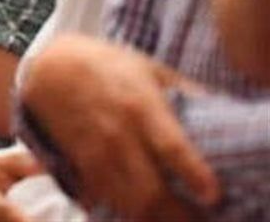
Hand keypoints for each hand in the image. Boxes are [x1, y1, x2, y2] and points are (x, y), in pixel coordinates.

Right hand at [21, 35, 219, 218]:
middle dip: (176, 214)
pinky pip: (102, 197)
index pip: (171, 148)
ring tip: (168, 215)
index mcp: (141, 106)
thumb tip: (220, 109)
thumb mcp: (150, 69)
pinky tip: (137, 208)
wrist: (50, 66)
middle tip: (196, 219)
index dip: (194, 175)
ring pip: (125, 202)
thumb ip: (185, 91)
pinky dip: (120, 208)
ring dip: (150, 217)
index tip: (212, 195)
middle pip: (149, 191)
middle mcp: (117, 133)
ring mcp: (94, 151)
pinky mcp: (77, 162)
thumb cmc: (106, 65)